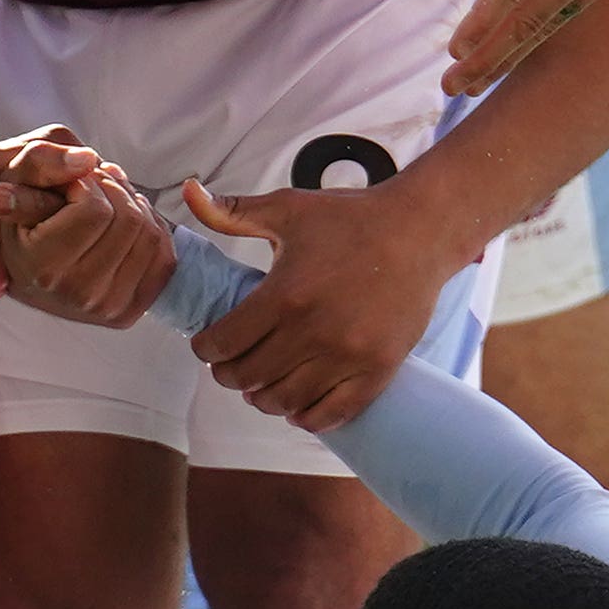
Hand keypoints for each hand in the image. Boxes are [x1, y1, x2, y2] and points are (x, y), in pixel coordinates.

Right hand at [0, 129, 170, 325]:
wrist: (24, 271)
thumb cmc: (18, 220)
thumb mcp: (13, 182)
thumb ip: (42, 162)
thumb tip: (86, 159)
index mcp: (43, 266)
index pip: (95, 209)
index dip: (88, 184)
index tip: (72, 183)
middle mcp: (76, 294)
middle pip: (129, 220)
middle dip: (115, 191)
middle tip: (94, 186)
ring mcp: (105, 308)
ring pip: (150, 235)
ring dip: (134, 206)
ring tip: (108, 200)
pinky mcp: (129, 311)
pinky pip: (164, 259)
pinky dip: (152, 231)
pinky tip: (125, 223)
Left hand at [176, 176, 460, 431]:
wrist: (420, 230)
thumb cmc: (350, 217)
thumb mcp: (288, 208)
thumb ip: (233, 211)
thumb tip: (188, 190)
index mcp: (284, 295)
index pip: (222, 344)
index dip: (205, 349)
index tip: (208, 344)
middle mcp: (313, 332)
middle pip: (247, 377)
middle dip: (228, 374)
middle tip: (230, 365)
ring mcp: (347, 356)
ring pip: (283, 402)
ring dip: (262, 397)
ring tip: (261, 383)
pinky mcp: (377, 371)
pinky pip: (330, 416)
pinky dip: (305, 417)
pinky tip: (297, 404)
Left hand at [445, 0, 608, 94]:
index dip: (483, 19)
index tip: (454, 51)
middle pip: (528, 21)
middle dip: (488, 58)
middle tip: (450, 88)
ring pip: (548, 24)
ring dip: (509, 56)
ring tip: (475, 83)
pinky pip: (567, 13)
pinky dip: (538, 37)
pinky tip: (517, 49)